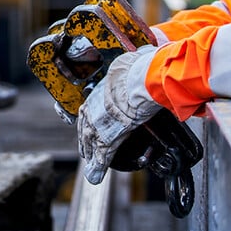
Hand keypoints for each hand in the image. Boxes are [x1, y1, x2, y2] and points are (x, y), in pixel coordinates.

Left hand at [77, 44, 160, 183]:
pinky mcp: (107, 138)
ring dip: (91, 155)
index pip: (88, 109)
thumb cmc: (139, 68)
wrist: (141, 80)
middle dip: (85, 141)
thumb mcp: (130, 65)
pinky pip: (101, 156)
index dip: (88, 120)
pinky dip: (99, 167)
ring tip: (92, 167)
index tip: (88, 126)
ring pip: (90, 143)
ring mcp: (98, 124)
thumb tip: (145, 54)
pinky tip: (97, 176)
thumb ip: (133, 66)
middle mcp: (92, 108)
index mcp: (98, 91)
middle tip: (86, 152)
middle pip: (85, 128)